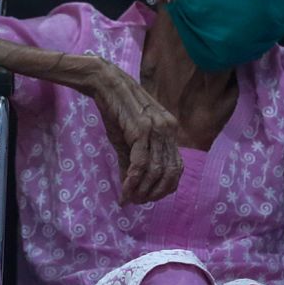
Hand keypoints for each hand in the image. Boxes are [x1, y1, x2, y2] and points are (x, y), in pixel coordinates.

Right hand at [89, 64, 181, 204]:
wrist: (106, 83)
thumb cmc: (116, 110)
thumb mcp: (127, 140)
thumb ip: (132, 164)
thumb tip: (130, 193)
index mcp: (170, 131)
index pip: (177, 168)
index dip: (165, 188)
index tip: (149, 197)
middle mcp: (168, 130)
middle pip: (170, 173)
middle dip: (155, 192)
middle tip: (139, 201)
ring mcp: (157, 129)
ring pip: (156, 170)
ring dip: (143, 189)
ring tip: (130, 197)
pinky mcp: (141, 130)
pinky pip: (141, 163)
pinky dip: (133, 180)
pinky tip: (125, 189)